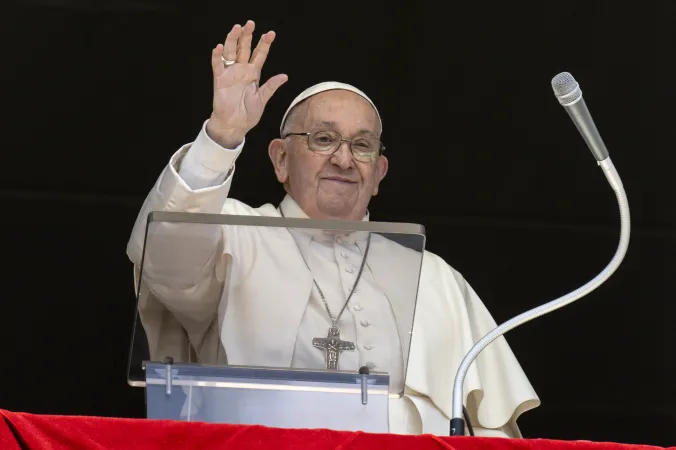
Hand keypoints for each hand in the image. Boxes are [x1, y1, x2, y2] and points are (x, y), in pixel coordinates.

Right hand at [207, 20, 287, 147]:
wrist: (235, 125)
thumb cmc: (248, 114)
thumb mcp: (263, 99)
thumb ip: (271, 86)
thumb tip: (284, 76)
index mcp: (253, 74)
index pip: (260, 55)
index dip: (264, 44)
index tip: (270, 33)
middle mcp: (242, 71)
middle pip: (244, 49)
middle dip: (247, 36)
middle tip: (250, 23)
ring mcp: (230, 74)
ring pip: (230, 52)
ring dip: (232, 40)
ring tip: (236, 28)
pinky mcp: (220, 80)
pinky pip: (217, 65)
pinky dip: (217, 56)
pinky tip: (218, 47)